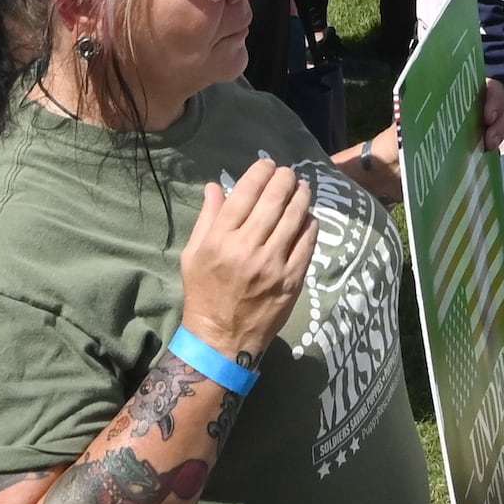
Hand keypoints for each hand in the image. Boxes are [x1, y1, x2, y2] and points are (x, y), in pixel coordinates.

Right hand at [176, 155, 316, 362]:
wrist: (221, 339)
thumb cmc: (203, 293)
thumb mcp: (193, 255)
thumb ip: (207, 218)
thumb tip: (216, 186)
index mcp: (220, 240)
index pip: (245, 193)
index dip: (260, 172)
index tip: (267, 165)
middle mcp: (247, 248)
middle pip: (275, 199)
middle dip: (285, 178)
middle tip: (288, 173)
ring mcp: (273, 265)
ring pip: (295, 216)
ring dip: (302, 195)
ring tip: (302, 188)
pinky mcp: (292, 280)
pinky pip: (308, 242)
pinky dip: (310, 223)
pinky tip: (308, 216)